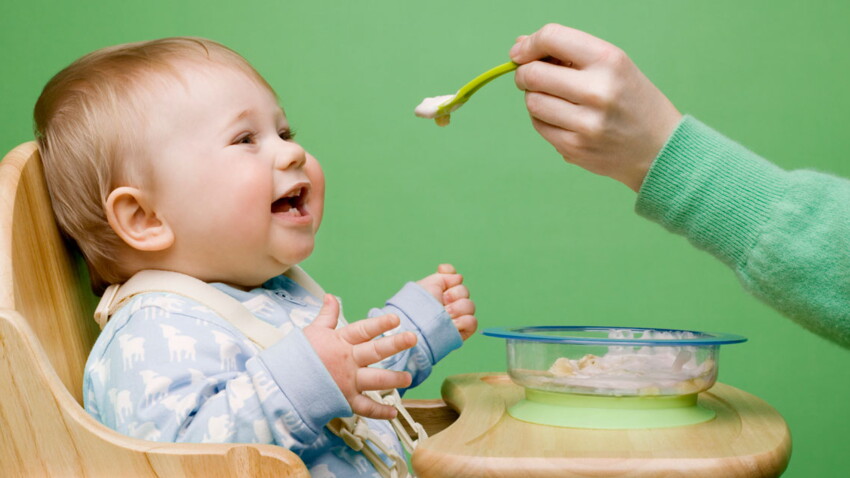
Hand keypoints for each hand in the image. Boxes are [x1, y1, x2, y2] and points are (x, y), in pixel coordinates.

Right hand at [303, 294, 416, 418]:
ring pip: (375, 380)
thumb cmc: (297, 356)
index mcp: (340, 342)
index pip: (363, 330)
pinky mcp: (344, 400)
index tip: (396, 319)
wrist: (281, 384)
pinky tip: (393, 412)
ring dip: (393, 379)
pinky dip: (380, 412)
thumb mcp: (312, 332)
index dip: (380, 324)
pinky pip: (365, 407)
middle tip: (413, 338)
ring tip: (408, 378)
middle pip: (375, 351)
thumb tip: (331, 296)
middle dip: (395, 344)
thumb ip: (326, 316)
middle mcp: (347, 361)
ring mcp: (347, 382)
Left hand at [417, 264, 477, 339]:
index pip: (455, 278)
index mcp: (441, 292)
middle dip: (452, 295)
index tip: (441, 273)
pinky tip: (452, 324)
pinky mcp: (462, 331)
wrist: (414, 326)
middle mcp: (450, 303)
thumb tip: (459, 277)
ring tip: (445, 315)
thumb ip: (444, 276)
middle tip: (441, 302)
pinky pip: (472, 321)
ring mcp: (457, 317)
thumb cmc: (416, 306)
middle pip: (464, 291)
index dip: (451, 276)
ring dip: (456, 309)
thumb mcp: (427, 285)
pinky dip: (463, 321)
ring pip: (470, 305)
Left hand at [510, 23, 682, 191]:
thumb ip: (567, 53)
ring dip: (535, 97)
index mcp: (609, 60)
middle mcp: (597, 91)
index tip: (520, 52)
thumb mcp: (613, 66)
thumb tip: (519, 45)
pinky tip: (562, 118)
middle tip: (530, 77)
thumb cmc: (632, 100)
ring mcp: (585, 123)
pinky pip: (539, 125)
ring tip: (554, 99)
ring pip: (532, 102)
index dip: (529, 44)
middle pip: (533, 74)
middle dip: (525, 73)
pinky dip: (543, 119)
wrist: (659, 148)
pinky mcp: (574, 148)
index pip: (552, 37)